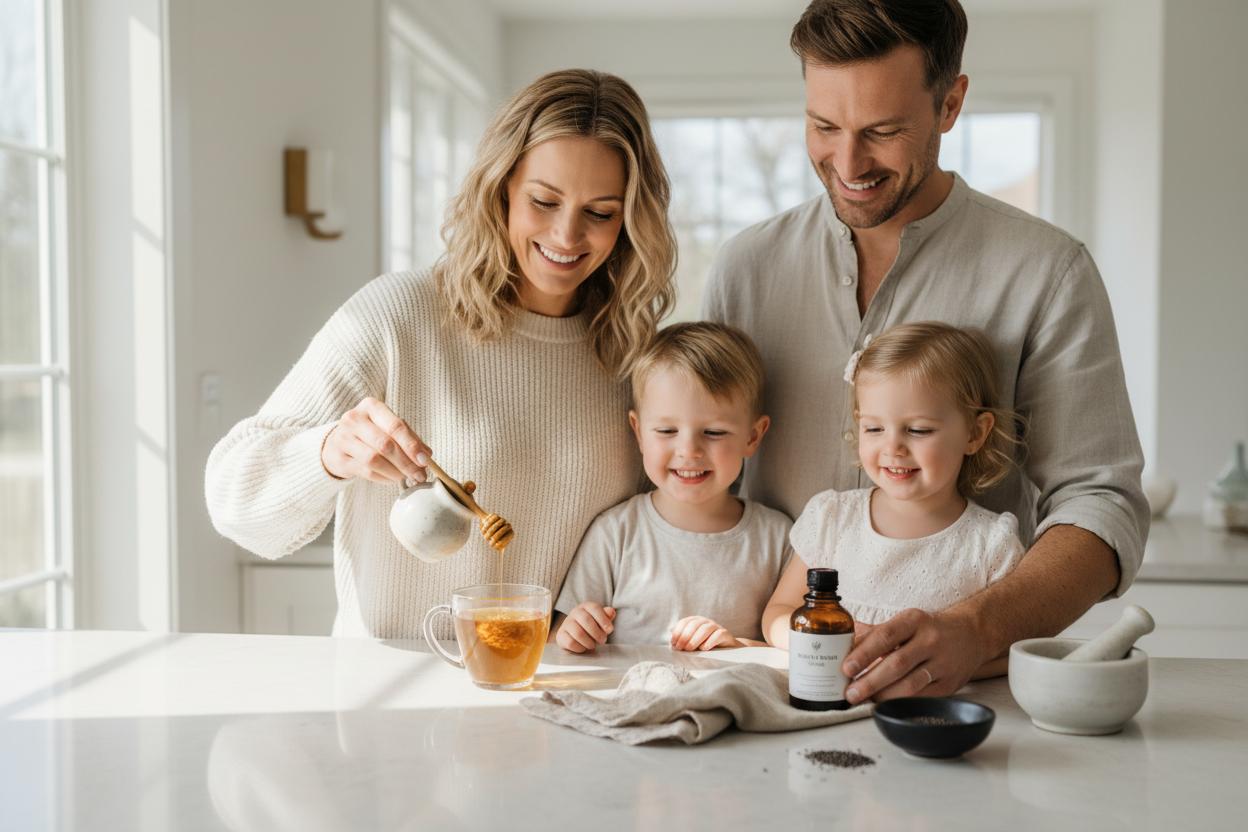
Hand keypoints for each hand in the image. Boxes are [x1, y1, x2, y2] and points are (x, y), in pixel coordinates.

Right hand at [321, 397, 431, 482]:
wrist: (337, 443)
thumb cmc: (369, 433)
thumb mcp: (388, 427)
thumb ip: (408, 437)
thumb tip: (426, 455)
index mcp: (371, 406)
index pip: (395, 426)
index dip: (412, 445)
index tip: (425, 460)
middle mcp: (354, 419)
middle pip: (385, 444)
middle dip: (406, 462)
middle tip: (420, 474)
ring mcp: (344, 439)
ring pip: (375, 460)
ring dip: (396, 472)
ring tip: (407, 476)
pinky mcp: (340, 459)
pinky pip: (367, 472)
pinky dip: (385, 478)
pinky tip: (393, 478)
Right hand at [556, 603, 614, 652]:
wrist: (574, 635)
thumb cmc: (591, 627)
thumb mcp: (601, 621)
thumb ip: (607, 616)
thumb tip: (611, 611)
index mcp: (586, 606)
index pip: (594, 608)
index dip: (603, 619)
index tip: (610, 630)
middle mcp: (575, 612)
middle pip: (586, 620)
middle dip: (597, 633)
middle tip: (602, 641)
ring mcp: (566, 623)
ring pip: (578, 633)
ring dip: (589, 642)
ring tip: (593, 645)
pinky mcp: (561, 634)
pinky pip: (571, 642)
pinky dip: (580, 647)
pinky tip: (583, 647)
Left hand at [669, 616, 740, 650]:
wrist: (725, 648)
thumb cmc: (705, 643)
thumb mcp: (692, 638)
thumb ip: (682, 634)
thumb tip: (671, 629)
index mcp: (696, 621)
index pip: (685, 622)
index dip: (677, 632)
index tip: (673, 643)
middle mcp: (705, 621)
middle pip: (694, 625)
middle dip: (685, 636)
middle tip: (680, 648)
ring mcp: (716, 626)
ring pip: (705, 629)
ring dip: (695, 640)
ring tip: (689, 649)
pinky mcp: (725, 634)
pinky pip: (718, 635)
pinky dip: (710, 641)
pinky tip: (704, 648)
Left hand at [840, 607, 987, 703]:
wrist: (971, 635)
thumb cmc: (929, 629)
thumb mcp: (905, 622)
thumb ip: (875, 632)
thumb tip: (844, 640)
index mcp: (914, 620)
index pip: (885, 636)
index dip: (863, 653)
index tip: (846, 667)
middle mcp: (930, 640)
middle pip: (896, 663)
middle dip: (869, 681)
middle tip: (850, 692)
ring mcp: (942, 663)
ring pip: (910, 684)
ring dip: (884, 695)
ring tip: (864, 700)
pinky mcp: (950, 684)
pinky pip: (922, 696)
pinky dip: (901, 702)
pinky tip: (886, 703)